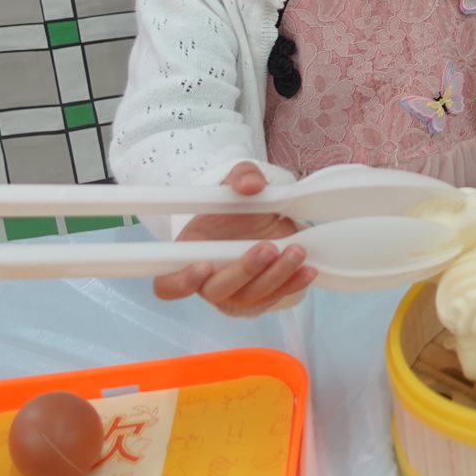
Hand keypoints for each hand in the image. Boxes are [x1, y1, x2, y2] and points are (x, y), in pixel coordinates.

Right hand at [152, 161, 316, 316]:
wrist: (261, 221)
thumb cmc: (237, 208)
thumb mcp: (237, 182)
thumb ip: (241, 176)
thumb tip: (250, 185)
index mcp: (187, 256)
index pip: (168, 284)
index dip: (180, 281)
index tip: (203, 265)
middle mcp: (206, 282)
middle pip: (217, 290)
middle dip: (244, 270)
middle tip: (268, 247)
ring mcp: (234, 295)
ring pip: (250, 296)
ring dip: (275, 276)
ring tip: (296, 251)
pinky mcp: (260, 299)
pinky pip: (275, 298)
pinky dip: (293, 284)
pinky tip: (308, 269)